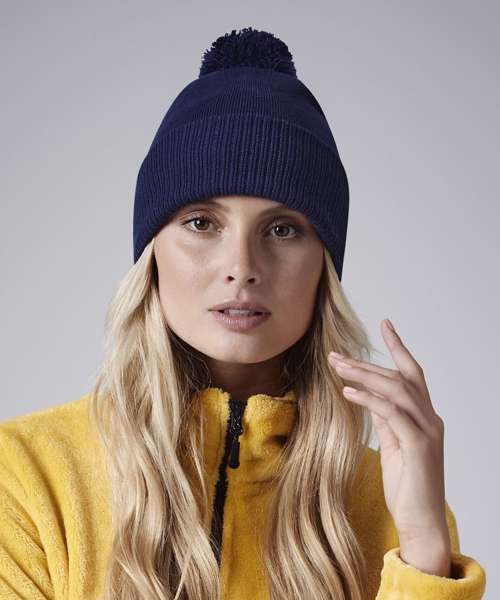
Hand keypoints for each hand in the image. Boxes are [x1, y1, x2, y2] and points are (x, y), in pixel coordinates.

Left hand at [327, 319, 450, 546]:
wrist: (421, 524)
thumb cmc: (407, 487)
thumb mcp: (394, 447)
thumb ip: (387, 421)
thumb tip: (370, 397)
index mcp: (424, 418)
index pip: (412, 374)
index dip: (398, 347)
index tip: (385, 324)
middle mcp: (430, 419)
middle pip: (399, 378)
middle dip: (366, 364)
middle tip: (336, 355)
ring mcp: (427, 431)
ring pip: (396, 389)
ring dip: (364, 375)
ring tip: (337, 366)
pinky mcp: (419, 446)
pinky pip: (392, 413)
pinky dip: (370, 399)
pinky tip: (348, 392)